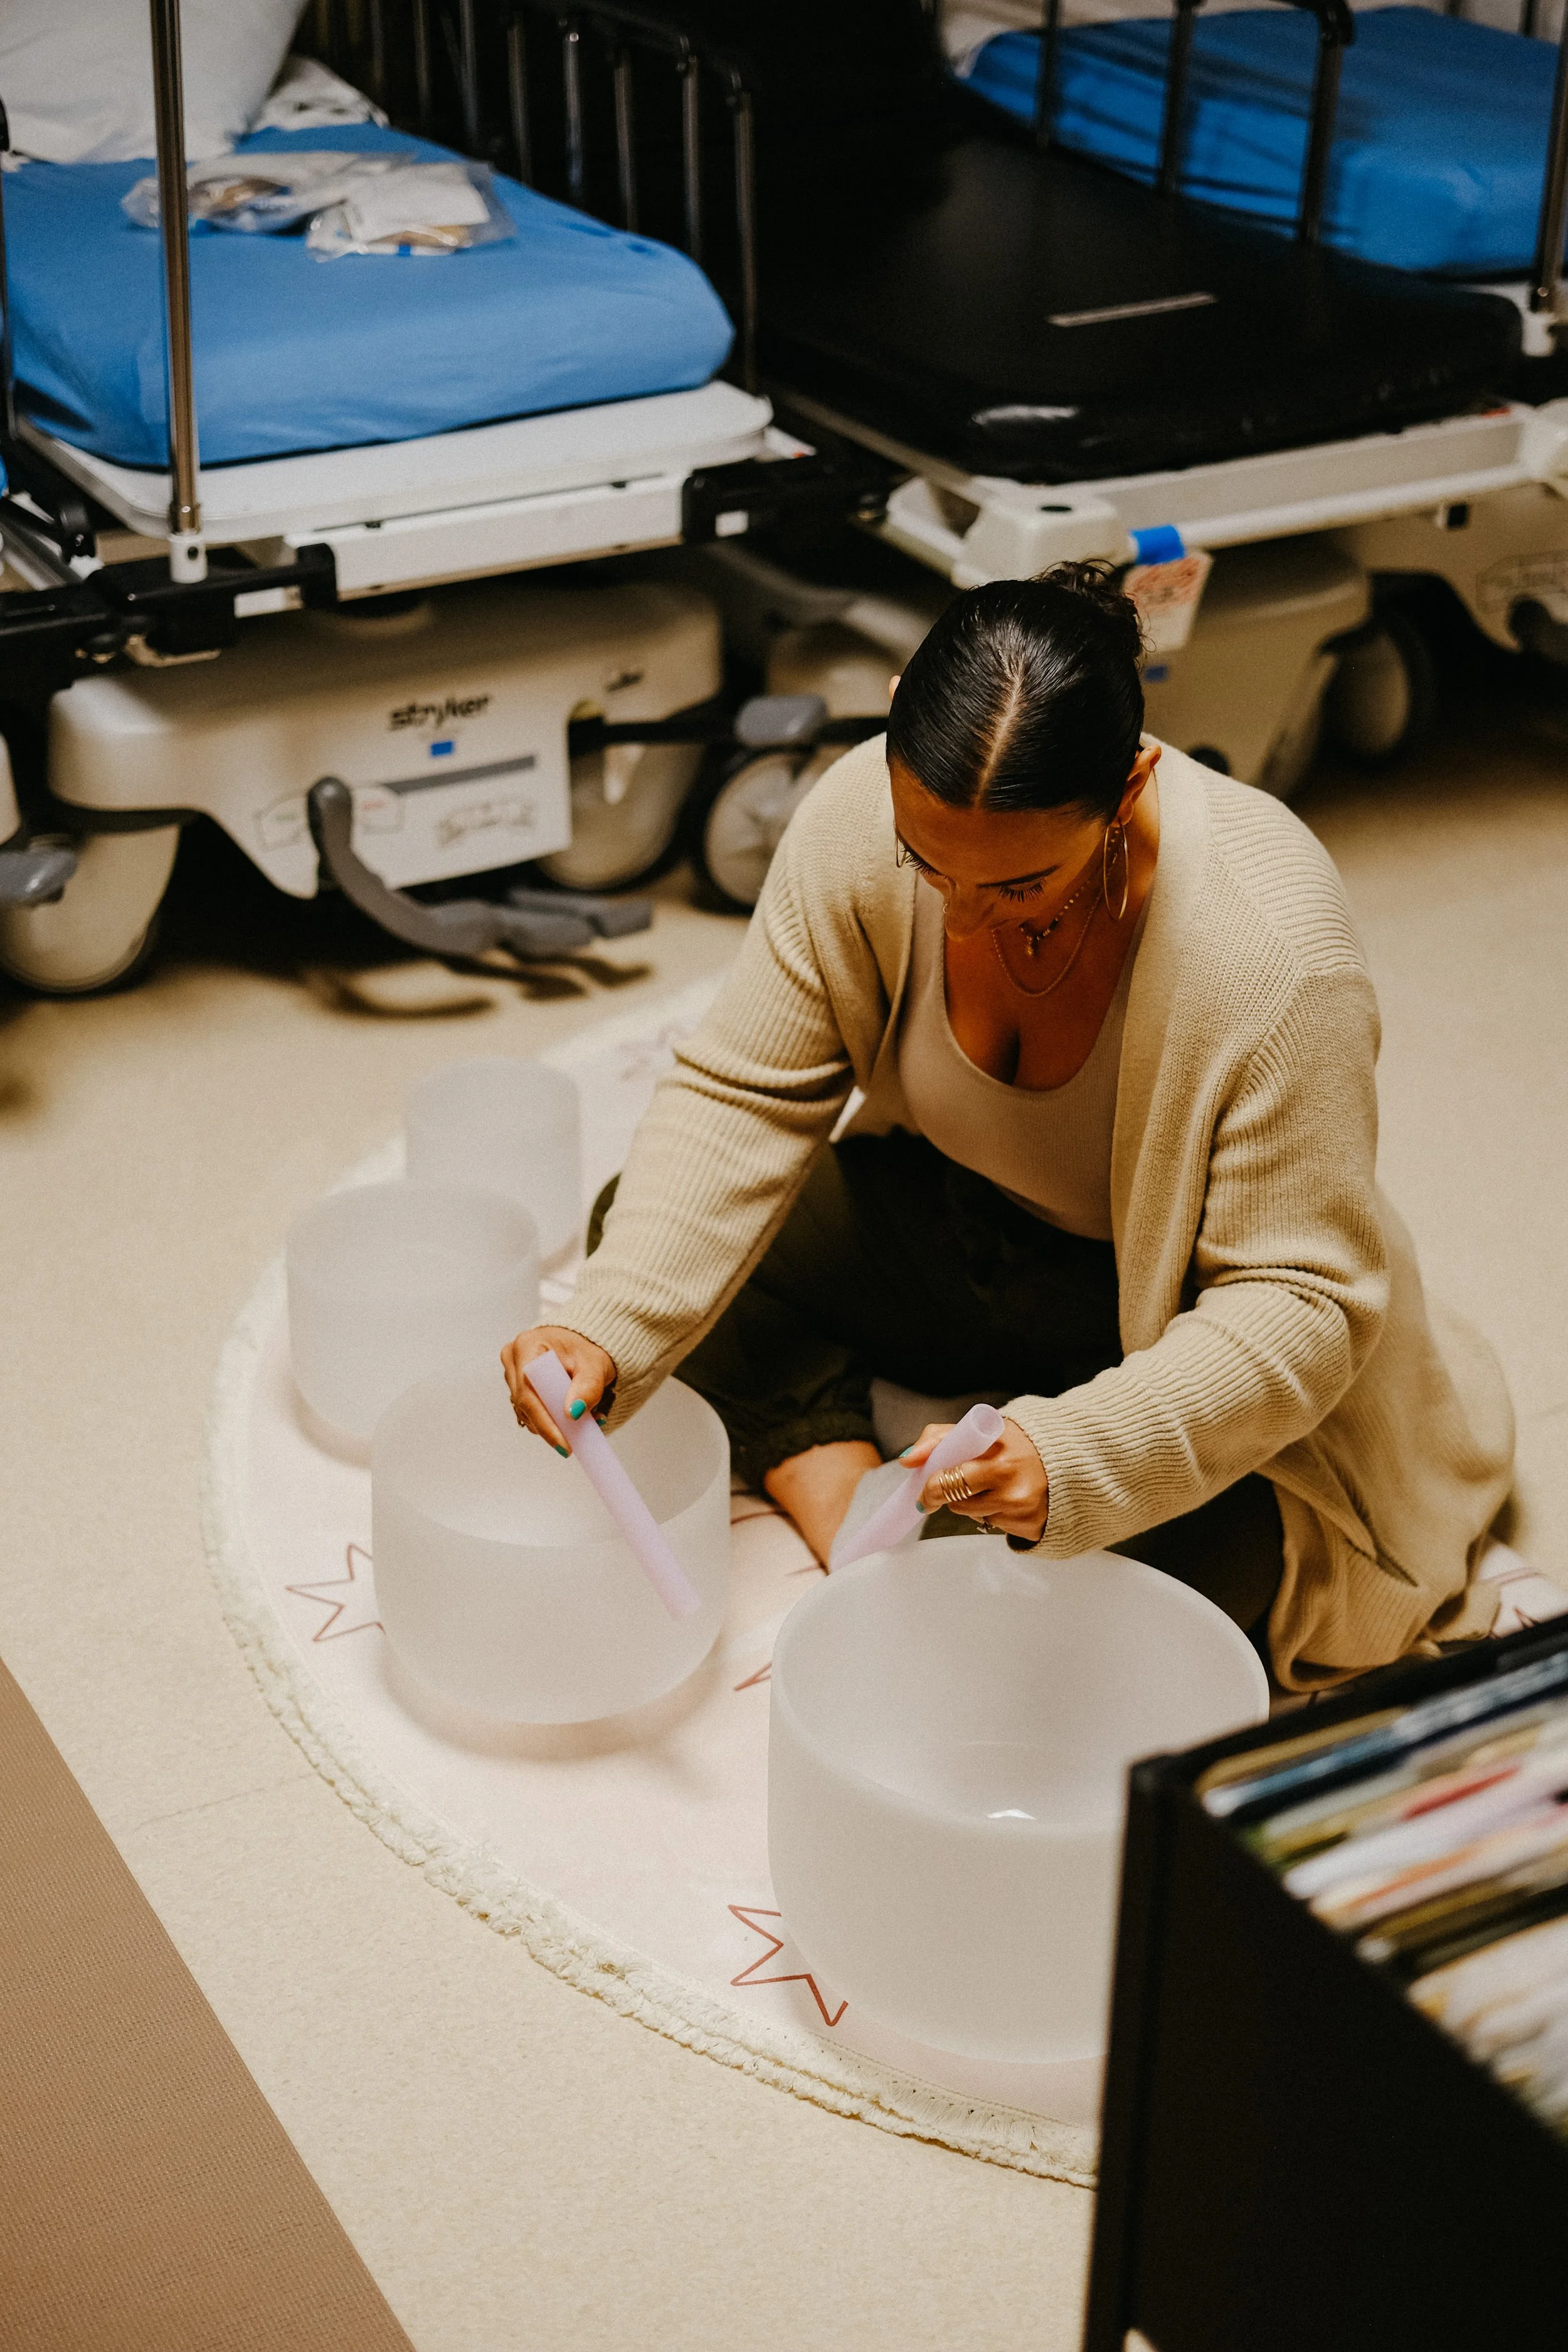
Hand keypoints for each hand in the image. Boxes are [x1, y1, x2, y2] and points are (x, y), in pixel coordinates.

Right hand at [500, 1326, 617, 1452]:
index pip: (528, 1391)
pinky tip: (570, 1420)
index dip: (544, 1421)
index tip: (564, 1443)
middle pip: (525, 1404)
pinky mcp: (518, 1386)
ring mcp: (513, 1373)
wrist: (583, 1342)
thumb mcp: (595, 1365)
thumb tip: (573, 1413)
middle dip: (551, 1427)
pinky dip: (550, 1420)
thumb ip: (587, 1387)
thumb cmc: (587, 1348)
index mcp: (527, 1346)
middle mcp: (513, 1358)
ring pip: (526, 1411)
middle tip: (574, 1444)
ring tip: (582, 1426)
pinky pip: (530, 1411)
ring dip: (552, 1425)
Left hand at [902, 1416, 1048, 1544]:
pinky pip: (995, 1525)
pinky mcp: (1031, 1524)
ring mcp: (1021, 1503)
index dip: (930, 1487)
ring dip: (971, 1504)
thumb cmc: (1015, 1444)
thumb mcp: (980, 1432)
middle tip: (942, 1493)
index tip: (923, 1490)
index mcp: (994, 1447)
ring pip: (971, 1514)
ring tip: (993, 1485)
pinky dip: (995, 1514)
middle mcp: (1009, 1475)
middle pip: (956, 1500)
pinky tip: (1011, 1498)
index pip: (948, 1476)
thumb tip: (908, 1460)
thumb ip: (939, 1438)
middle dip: (943, 1497)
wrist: (1069, 1460)